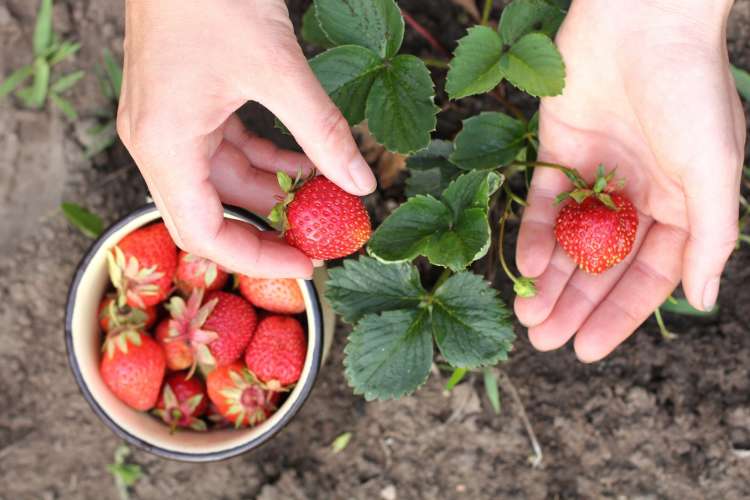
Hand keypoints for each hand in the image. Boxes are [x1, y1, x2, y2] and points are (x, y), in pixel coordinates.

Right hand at [116, 0, 375, 277]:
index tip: (307, 267)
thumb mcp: (278, 69)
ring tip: (322, 199)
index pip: (204, 233)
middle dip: (267, 230)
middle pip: (211, 214)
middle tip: (318, 241)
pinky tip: (304, 162)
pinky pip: (226, 151)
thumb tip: (361, 182)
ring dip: (271, 192)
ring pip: (222, 182)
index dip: (257, 259)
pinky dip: (265, 161)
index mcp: (164, 144)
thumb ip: (322, 131)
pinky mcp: (186, 105)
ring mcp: (169, 123)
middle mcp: (157, 141)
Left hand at [514, 0, 744, 360]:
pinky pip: (544, 203)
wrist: (642, 19)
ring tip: (528, 318)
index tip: (587, 351)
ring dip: (550, 280)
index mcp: (679, 206)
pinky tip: (525, 266)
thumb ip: (708, 239)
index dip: (618, 316)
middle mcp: (637, 196)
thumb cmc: (690, 93)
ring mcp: (597, 174)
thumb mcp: (713, 172)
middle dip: (574, 306)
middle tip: (544, 343)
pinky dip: (535, 233)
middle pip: (601, 266)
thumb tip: (703, 301)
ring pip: (569, 241)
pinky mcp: (559, 151)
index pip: (646, 277)